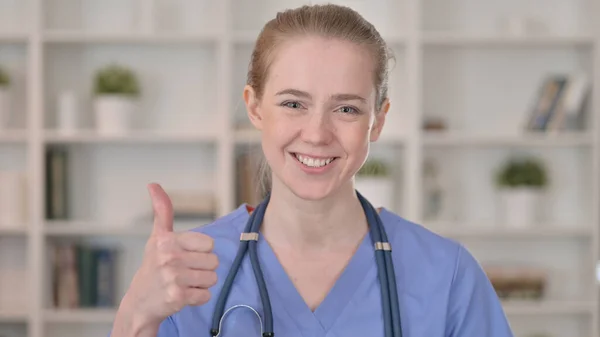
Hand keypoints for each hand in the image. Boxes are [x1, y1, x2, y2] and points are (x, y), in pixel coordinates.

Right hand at [120, 183, 218, 326]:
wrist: (139, 303)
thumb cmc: (153, 266)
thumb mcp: (157, 237)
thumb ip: (162, 211)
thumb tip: (153, 184)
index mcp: (167, 240)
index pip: (209, 244)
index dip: (201, 252)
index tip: (185, 256)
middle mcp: (170, 257)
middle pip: (213, 261)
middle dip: (202, 268)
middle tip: (184, 272)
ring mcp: (173, 278)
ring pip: (212, 278)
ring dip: (201, 283)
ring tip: (184, 283)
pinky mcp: (178, 297)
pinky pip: (206, 295)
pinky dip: (198, 298)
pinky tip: (183, 295)